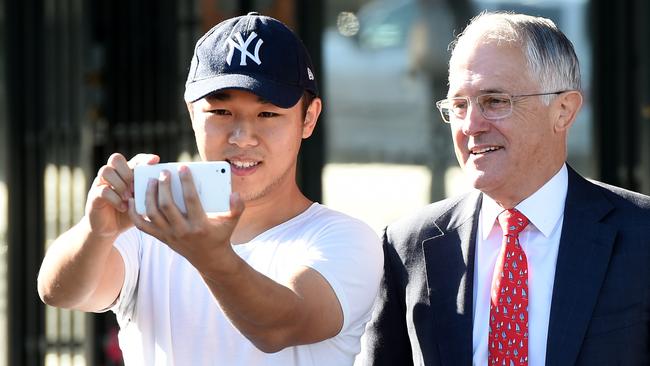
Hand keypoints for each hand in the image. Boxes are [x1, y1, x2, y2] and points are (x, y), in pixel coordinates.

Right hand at [85, 153, 159, 238]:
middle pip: (115, 158)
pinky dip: (115, 199)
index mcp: (126, 173)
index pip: (135, 159)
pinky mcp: (94, 195)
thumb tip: (167, 186)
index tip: (156, 161)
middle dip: (127, 171)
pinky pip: (103, 190)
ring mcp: (101, 183)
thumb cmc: (130, 213)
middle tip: (135, 187)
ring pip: (106, 170)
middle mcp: (112, 175)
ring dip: (120, 184)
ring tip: (129, 197)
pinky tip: (123, 207)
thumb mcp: (142, 202)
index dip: (144, 158)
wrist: (111, 228)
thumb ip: (151, 193)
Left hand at [128, 165, 244, 271]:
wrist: (209, 259)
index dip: (187, 182)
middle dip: (164, 186)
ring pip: (153, 213)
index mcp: (200, 226)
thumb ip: (237, 207)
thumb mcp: (231, 222)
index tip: (183, 167)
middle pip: (167, 206)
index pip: (191, 200)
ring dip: (149, 195)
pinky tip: (131, 200)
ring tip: (150, 181)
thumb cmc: (220, 235)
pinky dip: (134, 213)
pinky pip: (142, 226)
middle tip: (163, 172)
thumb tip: (234, 194)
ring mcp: (169, 236)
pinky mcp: (161, 238)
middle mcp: (182, 231)